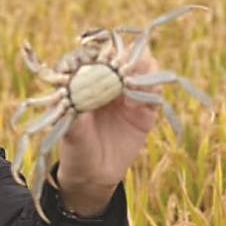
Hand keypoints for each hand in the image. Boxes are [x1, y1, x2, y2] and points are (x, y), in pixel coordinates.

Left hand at [55, 51, 161, 214]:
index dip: (98, 51)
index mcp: (86, 77)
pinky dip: (150, 90)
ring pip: (144, 65)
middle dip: (124, 55)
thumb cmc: (75, 147)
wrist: (93, 174)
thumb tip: (75, 87)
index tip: (98, 60)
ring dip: (141, 68)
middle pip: (123, 52)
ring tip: (130, 84)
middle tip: (121, 66)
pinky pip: (155, 90)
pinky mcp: (146, 108)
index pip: (95, 52)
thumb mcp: (69, 130)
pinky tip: (137, 103)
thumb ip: (74, 109)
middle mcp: (108, 78)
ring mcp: (128, 91)